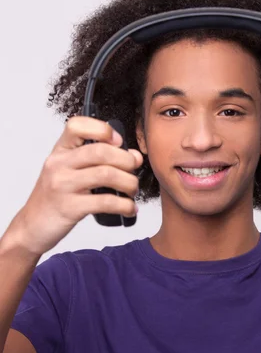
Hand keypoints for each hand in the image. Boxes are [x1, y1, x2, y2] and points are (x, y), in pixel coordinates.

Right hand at [4, 116, 142, 256]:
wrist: (33, 225)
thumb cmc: (56, 198)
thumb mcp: (69, 172)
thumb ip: (97, 161)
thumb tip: (134, 156)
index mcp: (60, 151)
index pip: (77, 126)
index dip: (103, 129)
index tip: (119, 142)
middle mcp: (59, 164)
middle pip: (100, 151)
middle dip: (126, 161)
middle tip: (134, 171)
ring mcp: (62, 185)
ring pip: (106, 174)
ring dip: (129, 183)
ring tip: (132, 190)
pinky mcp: (70, 207)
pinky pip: (105, 202)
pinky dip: (124, 205)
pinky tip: (129, 209)